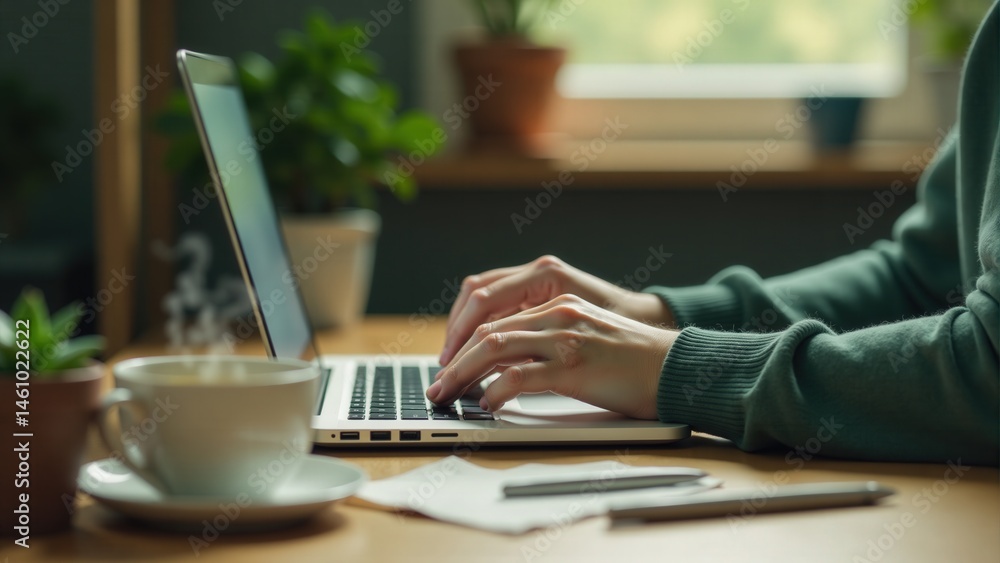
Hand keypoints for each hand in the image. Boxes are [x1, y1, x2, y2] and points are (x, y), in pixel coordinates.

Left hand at [426, 294, 678, 419]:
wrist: (676, 367)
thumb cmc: (633, 361)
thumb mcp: (585, 336)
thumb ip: (546, 342)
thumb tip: (504, 367)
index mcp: (557, 302)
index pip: (494, 315)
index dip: (462, 341)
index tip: (448, 365)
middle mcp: (557, 312)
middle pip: (487, 331)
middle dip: (454, 361)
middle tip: (437, 386)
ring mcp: (564, 337)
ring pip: (494, 349)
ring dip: (463, 375)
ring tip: (447, 396)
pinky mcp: (573, 365)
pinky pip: (520, 376)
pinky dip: (496, 392)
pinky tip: (488, 404)